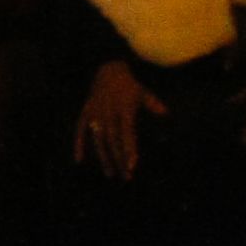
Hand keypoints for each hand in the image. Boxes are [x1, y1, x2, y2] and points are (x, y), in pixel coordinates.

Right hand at [74, 60, 166, 181]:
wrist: (107, 69)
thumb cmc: (129, 85)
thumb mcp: (142, 92)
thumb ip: (153, 104)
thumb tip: (167, 114)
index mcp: (124, 109)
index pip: (127, 133)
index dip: (129, 149)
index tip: (132, 165)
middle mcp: (109, 112)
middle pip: (113, 140)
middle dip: (119, 159)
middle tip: (126, 176)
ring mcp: (96, 113)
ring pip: (98, 139)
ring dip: (103, 157)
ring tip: (110, 174)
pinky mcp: (86, 112)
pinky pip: (80, 130)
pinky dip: (78, 144)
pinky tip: (79, 160)